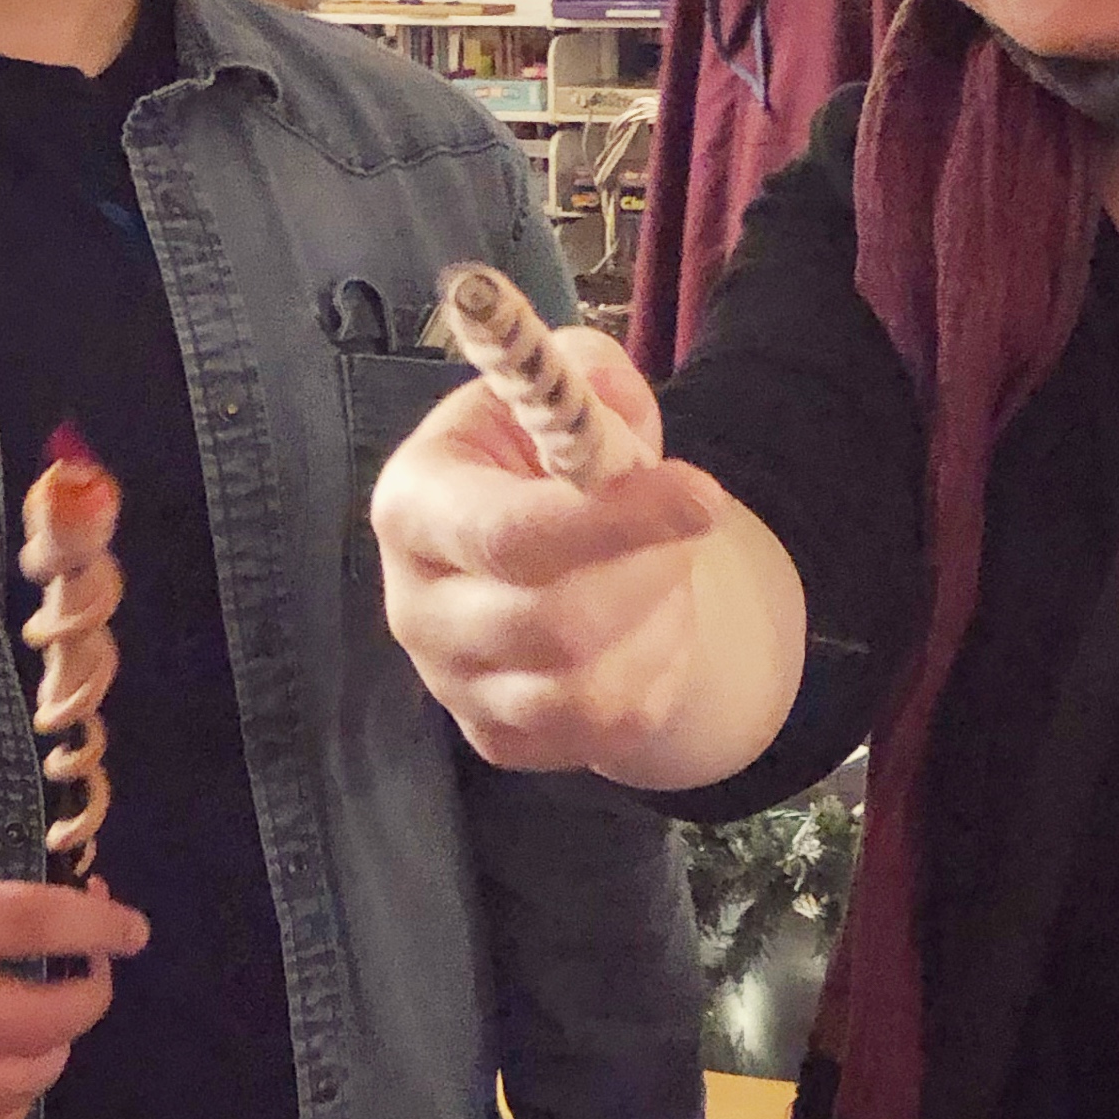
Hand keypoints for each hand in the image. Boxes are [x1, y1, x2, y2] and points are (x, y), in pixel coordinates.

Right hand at [0, 860, 148, 1118]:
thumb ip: (10, 906)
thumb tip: (99, 920)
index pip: (32, 924)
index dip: (97, 928)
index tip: (134, 932)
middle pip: (41, 1021)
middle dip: (89, 998)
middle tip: (90, 978)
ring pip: (25, 1080)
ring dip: (54, 1050)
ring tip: (40, 1022)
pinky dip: (16, 1096)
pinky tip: (7, 1064)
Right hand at [370, 333, 727, 774]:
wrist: (545, 548)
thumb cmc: (546, 460)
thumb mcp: (563, 394)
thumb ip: (589, 381)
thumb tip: (608, 397)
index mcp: (414, 506)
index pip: (506, 534)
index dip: (611, 520)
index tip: (706, 496)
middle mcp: (413, 608)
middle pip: (552, 625)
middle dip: (649, 572)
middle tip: (687, 529)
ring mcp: (450, 685)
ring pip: (586, 692)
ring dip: (659, 626)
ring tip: (664, 576)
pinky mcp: (497, 738)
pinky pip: (605, 733)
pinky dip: (654, 677)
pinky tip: (645, 629)